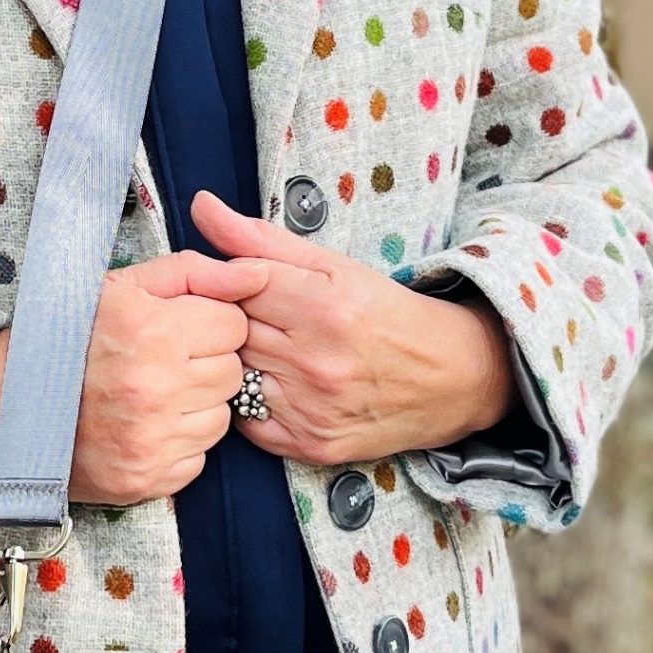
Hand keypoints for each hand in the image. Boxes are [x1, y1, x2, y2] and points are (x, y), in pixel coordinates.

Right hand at [0, 250, 266, 504]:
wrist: (3, 409)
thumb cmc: (63, 340)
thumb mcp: (120, 288)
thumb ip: (192, 273)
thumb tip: (256, 274)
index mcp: (153, 331)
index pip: (232, 324)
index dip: (207, 322)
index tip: (177, 328)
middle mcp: (157, 388)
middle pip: (232, 370)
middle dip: (205, 362)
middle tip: (162, 360)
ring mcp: (154, 440)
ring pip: (221, 416)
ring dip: (196, 404)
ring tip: (152, 393)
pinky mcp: (149, 478)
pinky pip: (198, 456)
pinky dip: (179, 441)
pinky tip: (144, 425)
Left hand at [189, 190, 512, 464]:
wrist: (452, 377)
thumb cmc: (386, 313)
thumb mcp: (332, 265)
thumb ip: (260, 239)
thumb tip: (201, 206)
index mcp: (324, 306)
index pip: (236, 285)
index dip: (233, 283)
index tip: (247, 286)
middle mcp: (318, 362)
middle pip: (231, 331)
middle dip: (236, 321)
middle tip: (266, 319)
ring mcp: (314, 409)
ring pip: (234, 375)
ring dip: (242, 361)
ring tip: (274, 350)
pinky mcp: (312, 446)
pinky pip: (247, 422)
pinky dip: (252, 402)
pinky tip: (279, 385)